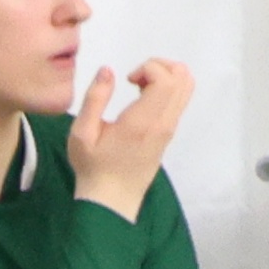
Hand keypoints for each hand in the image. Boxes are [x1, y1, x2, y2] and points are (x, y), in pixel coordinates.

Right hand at [65, 58, 198, 214]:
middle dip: (161, 66)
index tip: (128, 79)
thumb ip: (95, 98)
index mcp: (143, 122)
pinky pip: (179, 102)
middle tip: (136, 77)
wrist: (112, 202)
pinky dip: (167, 89)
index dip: (149, 67)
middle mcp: (163, 124)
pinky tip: (142, 99)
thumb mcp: (82, 133)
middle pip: (183, 79)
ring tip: (140, 85)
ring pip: (186, 89)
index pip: (166, 80)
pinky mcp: (168, 135)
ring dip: (166, 76)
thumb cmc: (94, 167)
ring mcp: (169, 130)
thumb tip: (108, 70)